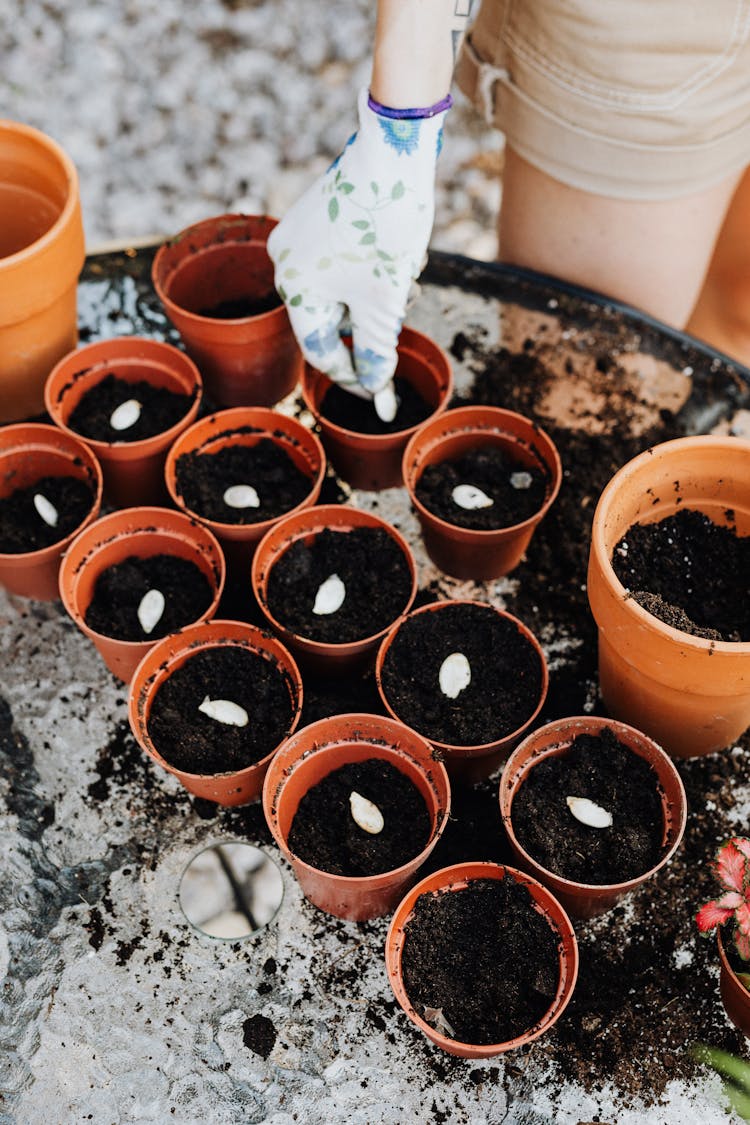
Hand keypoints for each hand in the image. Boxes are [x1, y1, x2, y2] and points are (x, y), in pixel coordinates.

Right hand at [267, 87, 447, 419]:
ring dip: (376, 293)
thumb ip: (375, 349)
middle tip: (405, 310)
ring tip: (408, 273)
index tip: (381, 390)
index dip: (353, 375)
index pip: (319, 349)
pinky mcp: (318, 215)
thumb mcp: (385, 300)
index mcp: (294, 287)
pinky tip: (398, 253)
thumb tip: (376, 388)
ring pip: (341, 288)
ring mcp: (299, 235)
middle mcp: (286, 261)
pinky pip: (342, 260)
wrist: (393, 150)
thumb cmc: (385, 227)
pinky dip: (371, 267)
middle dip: (371, 322)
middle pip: (331, 317)